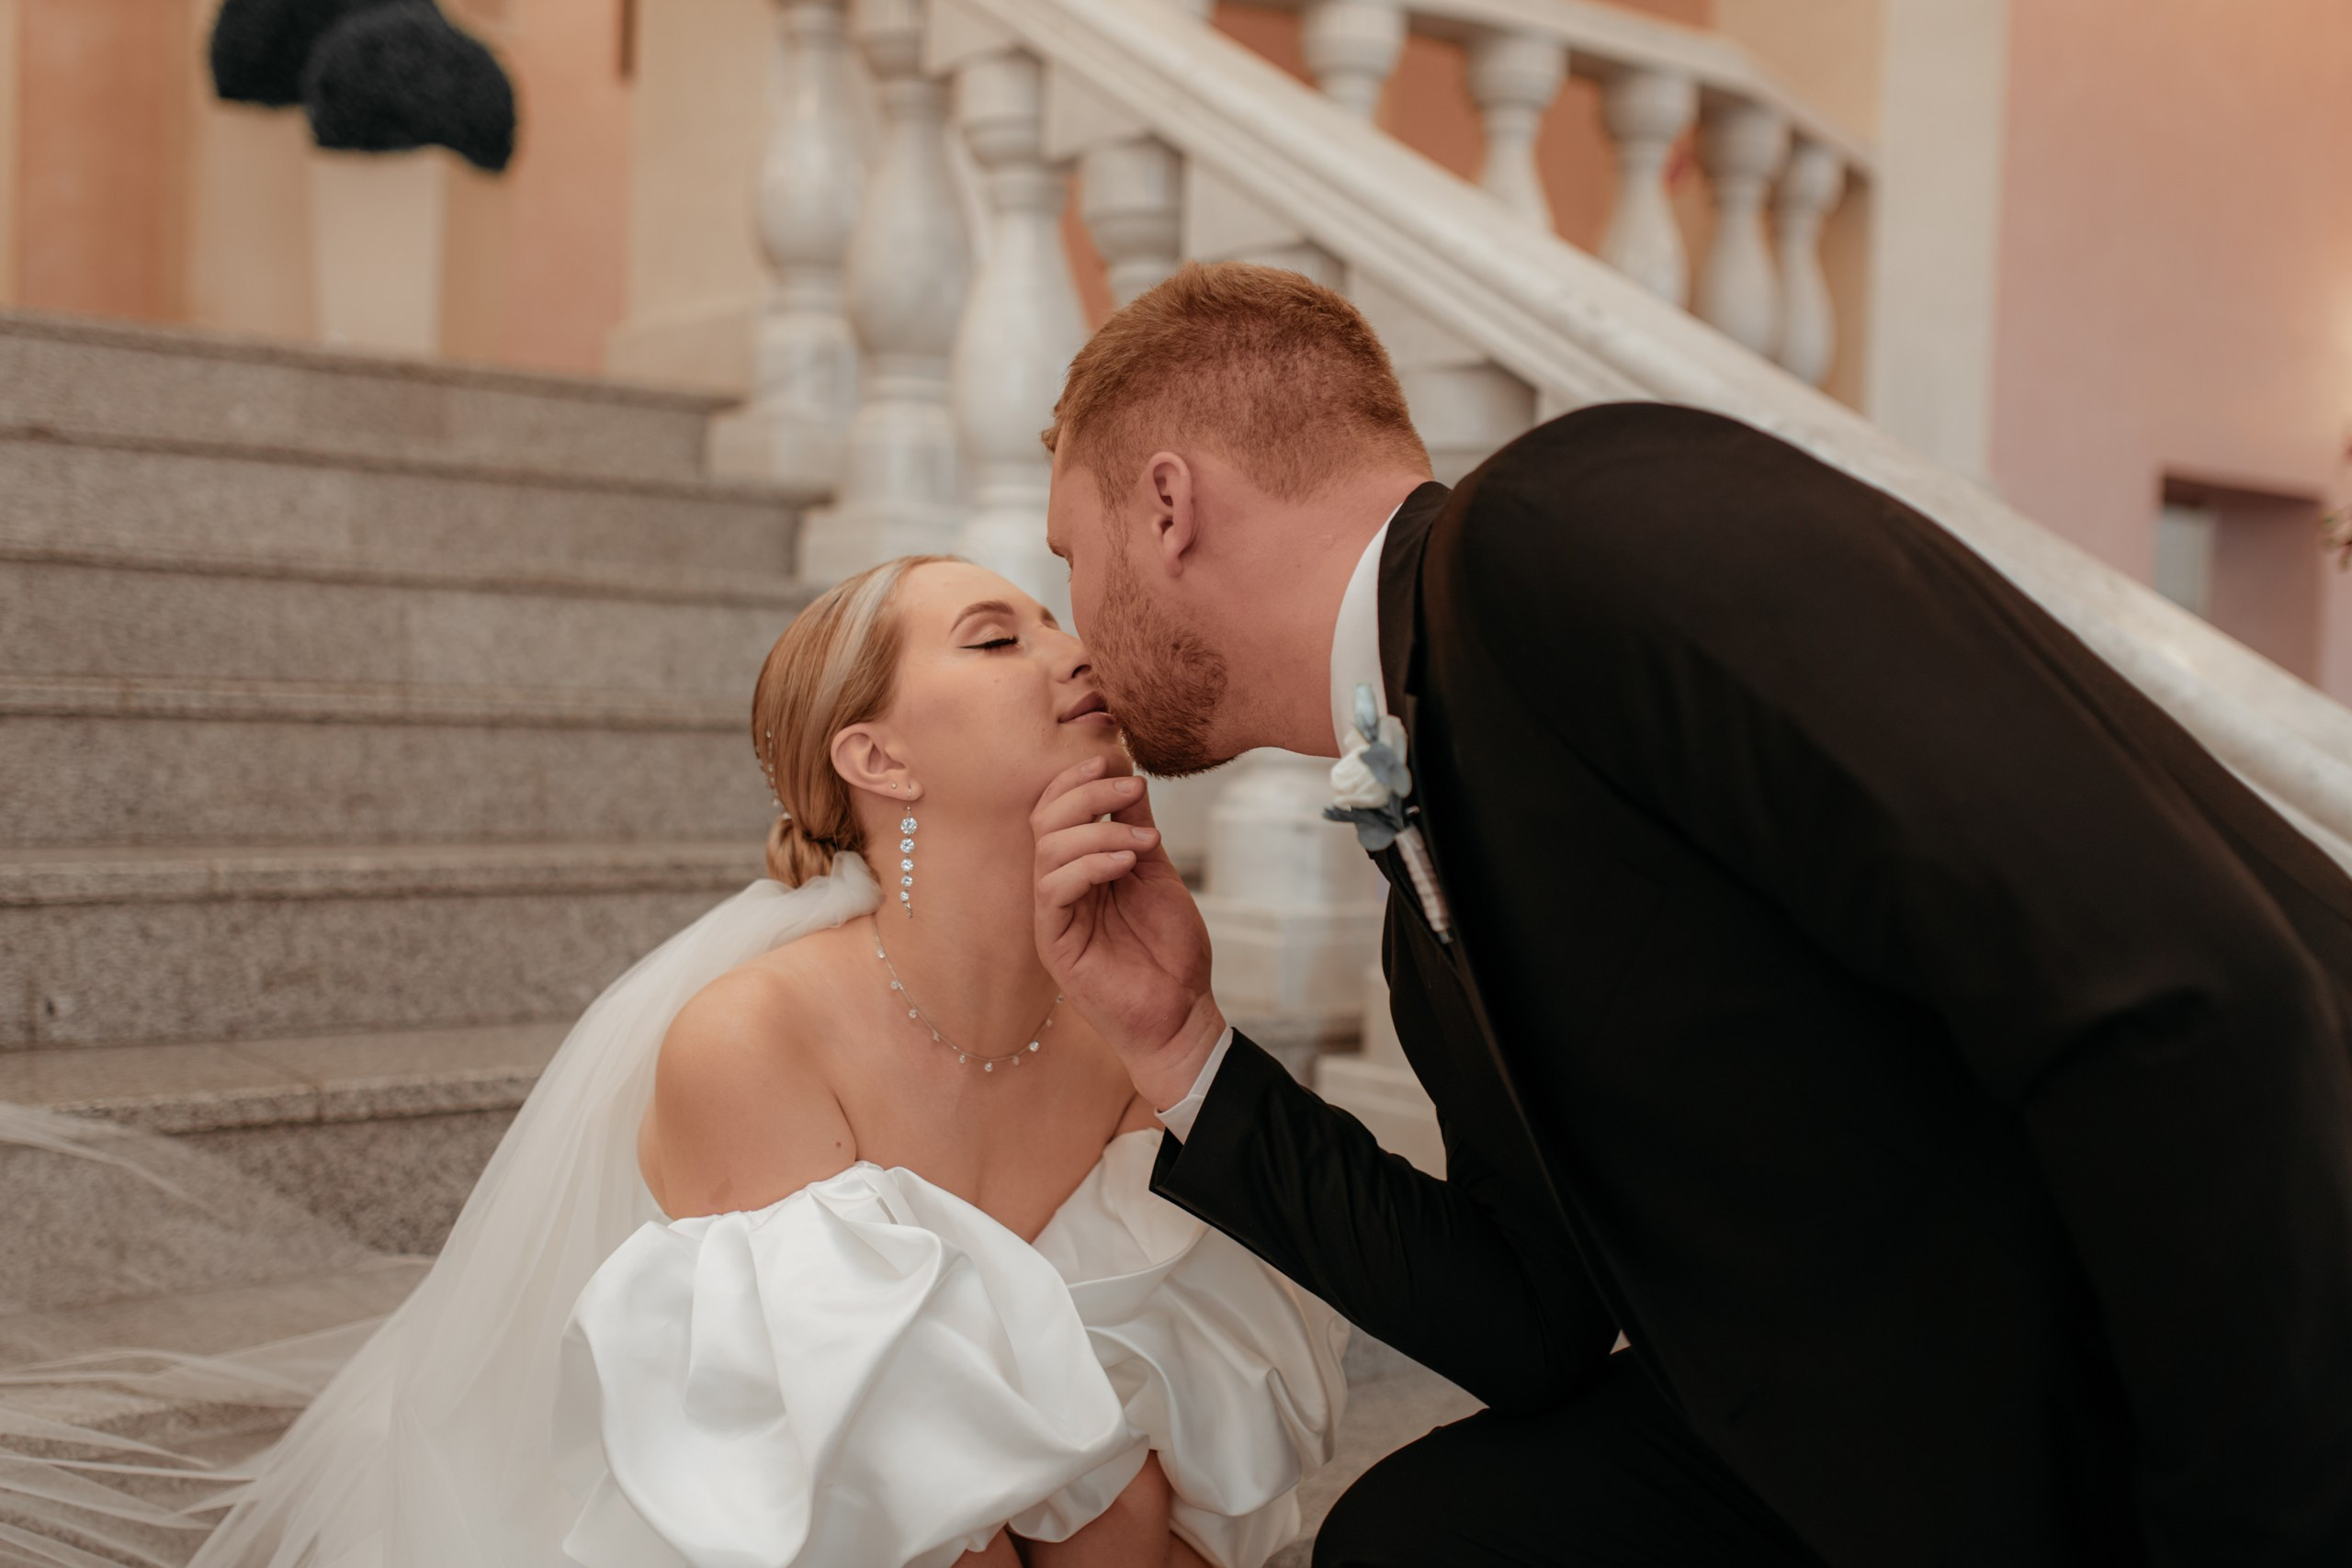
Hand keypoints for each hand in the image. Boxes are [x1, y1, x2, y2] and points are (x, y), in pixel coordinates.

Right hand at [1032, 756, 1225, 1110]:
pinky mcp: (1055, 942)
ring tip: (1143, 841)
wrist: (1182, 1012)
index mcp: (1079, 869)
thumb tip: (1129, 778)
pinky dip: (1089, 864)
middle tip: (1130, 788)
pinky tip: (1126, 863)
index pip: (1056, 810)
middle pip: (1044, 821)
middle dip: (1085, 793)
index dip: (1076, 779)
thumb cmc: (1170, 951)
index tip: (1115, 759)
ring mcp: (1054, 915)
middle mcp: (1059, 888)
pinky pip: (1053, 889)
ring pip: (1048, 850)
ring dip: (1097, 830)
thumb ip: (1136, 830)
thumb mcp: (1157, 874)